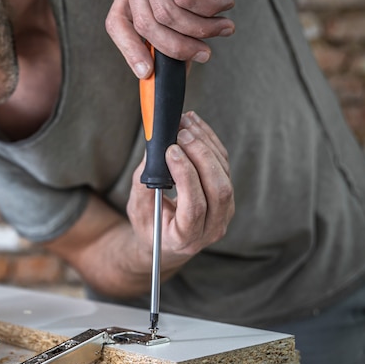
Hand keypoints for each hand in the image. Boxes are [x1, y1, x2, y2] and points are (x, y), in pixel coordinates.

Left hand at [106, 0, 234, 77]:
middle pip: (146, 25)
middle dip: (180, 48)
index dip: (130, 51)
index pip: (116, 23)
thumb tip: (179, 68)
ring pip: (168, 15)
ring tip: (223, 27)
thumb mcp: (178, 2)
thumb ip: (174, 32)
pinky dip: (210, 8)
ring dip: (203, 29)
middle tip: (204, 54)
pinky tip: (223, 4)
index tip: (147, 72)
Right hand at [126, 111, 234, 273]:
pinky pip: (224, 164)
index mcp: (186, 238)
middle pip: (218, 189)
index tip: (171, 151)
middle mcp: (211, 228)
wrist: (167, 241)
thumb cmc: (150, 227)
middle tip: (181, 132)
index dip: (186, 176)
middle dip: (200, 155)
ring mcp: (224, 212)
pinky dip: (210, 142)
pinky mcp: (226, 195)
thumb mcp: (137, 210)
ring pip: (224, 174)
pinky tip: (195, 126)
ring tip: (186, 122)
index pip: (195, 207)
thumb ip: (144, 182)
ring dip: (206, 144)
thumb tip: (154, 148)